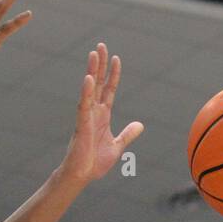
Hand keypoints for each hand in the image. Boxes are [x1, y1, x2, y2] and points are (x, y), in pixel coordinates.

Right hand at [58, 42, 143, 186]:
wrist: (82, 176)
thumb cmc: (95, 163)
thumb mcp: (117, 146)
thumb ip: (128, 134)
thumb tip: (140, 125)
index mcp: (102, 116)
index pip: (108, 90)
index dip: (113, 74)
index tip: (116, 58)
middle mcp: (94, 112)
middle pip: (98, 83)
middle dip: (100, 65)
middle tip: (101, 46)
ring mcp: (87, 116)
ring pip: (90, 89)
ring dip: (92, 71)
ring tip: (94, 53)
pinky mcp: (82, 124)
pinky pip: (84, 105)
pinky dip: (86, 92)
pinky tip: (89, 78)